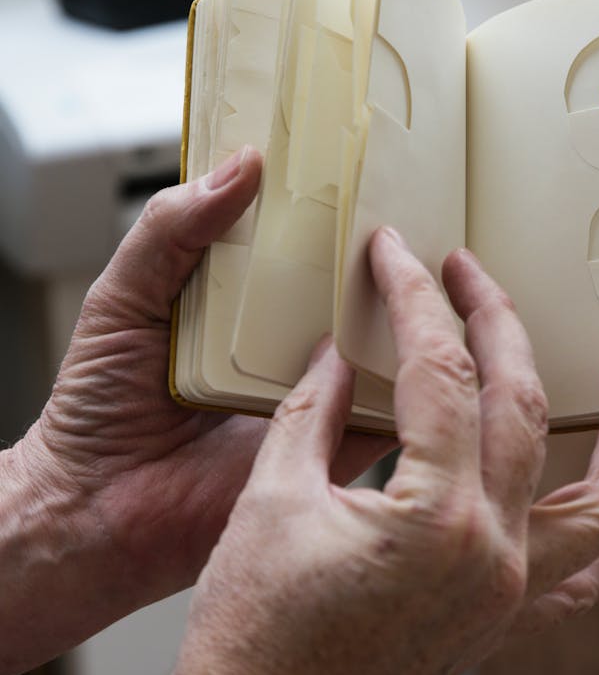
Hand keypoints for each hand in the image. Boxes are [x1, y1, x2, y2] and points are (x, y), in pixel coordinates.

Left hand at [3, 149, 388, 674]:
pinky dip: (403, 394)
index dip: (324, 210)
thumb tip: (238, 168)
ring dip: (399, 319)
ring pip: (374, 349)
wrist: (92, 510)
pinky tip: (421, 357)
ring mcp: (307, 396)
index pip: (294, 247)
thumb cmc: (94, 409)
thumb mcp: (123, 299)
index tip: (361, 164)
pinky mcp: (325, 449)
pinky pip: (379, 418)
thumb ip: (170, 232)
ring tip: (428, 274)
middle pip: (345, 294)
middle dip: (378, 261)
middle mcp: (280, 345)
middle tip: (413, 215)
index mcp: (237, 305)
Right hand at [156, 228, 598, 674]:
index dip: (417, 299)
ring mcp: (507, 592)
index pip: (440, 372)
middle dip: (500, 324)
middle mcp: (492, 552)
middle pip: (523, 407)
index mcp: (434, 515)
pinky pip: (587, 581)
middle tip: (473, 274)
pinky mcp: (501, 621)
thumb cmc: (250, 632)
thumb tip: (339, 353)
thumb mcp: (270, 500)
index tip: (398, 254)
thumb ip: (313, 411)